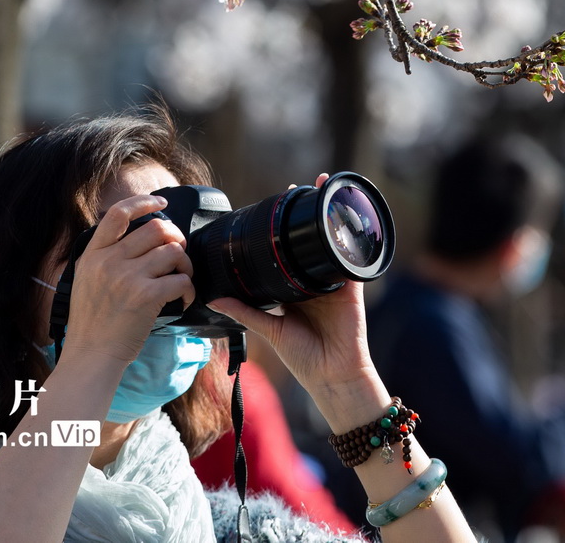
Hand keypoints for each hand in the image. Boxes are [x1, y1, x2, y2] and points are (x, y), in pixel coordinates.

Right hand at [62, 194, 194, 363]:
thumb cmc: (92, 323)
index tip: (161, 202)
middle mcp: (109, 261)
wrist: (90, 356)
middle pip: (157, 228)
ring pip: (173, 251)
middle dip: (176, 237)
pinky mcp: (146, 296)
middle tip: (178, 253)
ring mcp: (127, 277)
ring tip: (181, 279)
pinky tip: (182, 299)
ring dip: (186, 265)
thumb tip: (137, 238)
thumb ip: (105, 257)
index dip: (143, 202)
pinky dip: (188, 289)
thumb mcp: (86, 279)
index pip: (118, 214)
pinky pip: (181, 280)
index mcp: (93, 254)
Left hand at [207, 174, 390, 428]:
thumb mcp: (269, 329)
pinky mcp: (350, 286)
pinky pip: (350, 257)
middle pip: (308, 242)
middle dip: (305, 216)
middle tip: (296, 189)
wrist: (333, 375)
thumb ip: (244, 312)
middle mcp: (313, 282)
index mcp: (294, 290)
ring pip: (329, 242)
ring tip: (322, 188)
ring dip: (327, 216)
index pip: (285, 254)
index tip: (272, 207)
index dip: (280, 232)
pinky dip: (348, 237)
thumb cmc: (304, 357)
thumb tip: (214, 297)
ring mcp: (333, 281)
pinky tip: (343, 216)